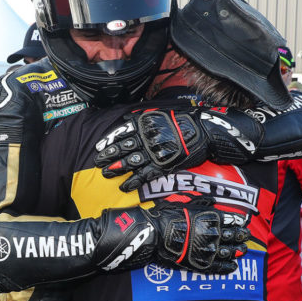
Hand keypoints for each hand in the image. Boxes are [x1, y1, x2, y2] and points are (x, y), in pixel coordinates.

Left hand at [94, 107, 261, 192]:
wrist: (204, 131)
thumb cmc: (184, 121)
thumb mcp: (161, 114)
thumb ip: (144, 118)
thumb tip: (128, 117)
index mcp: (146, 126)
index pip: (123, 133)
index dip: (110, 141)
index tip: (99, 146)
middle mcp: (148, 138)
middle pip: (124, 148)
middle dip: (109, 156)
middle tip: (98, 162)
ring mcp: (155, 152)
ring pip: (131, 161)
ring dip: (117, 168)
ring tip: (106, 174)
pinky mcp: (164, 165)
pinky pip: (146, 174)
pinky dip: (134, 181)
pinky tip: (124, 186)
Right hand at [140, 196, 249, 274]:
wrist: (157, 234)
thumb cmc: (170, 217)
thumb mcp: (187, 203)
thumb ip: (203, 203)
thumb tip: (213, 200)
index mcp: (213, 219)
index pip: (232, 220)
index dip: (238, 222)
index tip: (243, 223)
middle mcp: (215, 234)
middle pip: (234, 236)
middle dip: (242, 236)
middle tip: (246, 236)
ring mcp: (210, 250)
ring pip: (230, 251)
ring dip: (239, 251)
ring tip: (243, 250)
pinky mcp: (203, 263)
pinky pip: (220, 267)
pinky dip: (229, 267)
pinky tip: (233, 266)